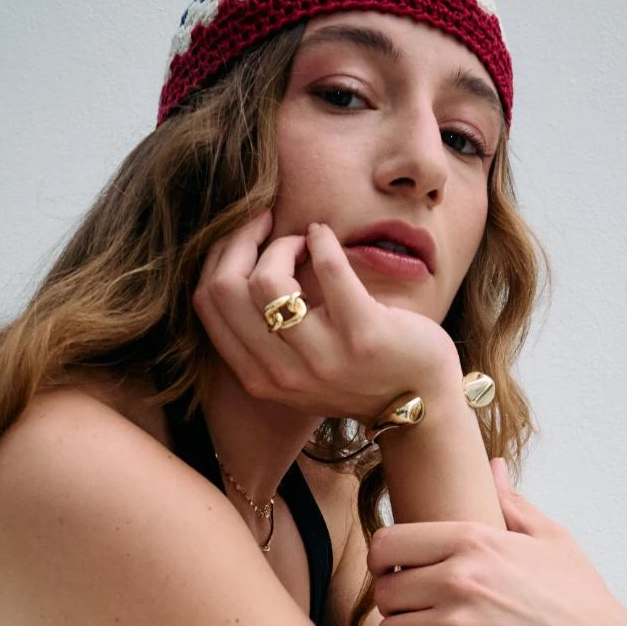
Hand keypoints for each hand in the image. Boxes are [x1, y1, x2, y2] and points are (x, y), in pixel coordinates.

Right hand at [192, 211, 459, 421]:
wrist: (419, 402)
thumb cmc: (356, 370)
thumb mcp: (296, 365)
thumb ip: (262, 333)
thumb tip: (235, 256)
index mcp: (257, 377)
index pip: (207, 303)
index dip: (220, 255)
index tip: (246, 235)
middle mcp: (282, 375)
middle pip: (225, 289)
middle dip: (243, 240)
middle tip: (269, 223)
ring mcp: (321, 359)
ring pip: (266, 282)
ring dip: (284, 244)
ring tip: (306, 241)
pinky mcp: (362, 336)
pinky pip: (327, 269)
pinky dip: (323, 240)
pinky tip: (326, 237)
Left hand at [369, 456, 626, 625]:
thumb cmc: (578, 595)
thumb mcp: (551, 539)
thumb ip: (511, 503)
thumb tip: (492, 466)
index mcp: (472, 540)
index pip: (388, 543)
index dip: (383, 561)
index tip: (394, 573)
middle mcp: (460, 580)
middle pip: (385, 591)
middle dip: (396, 603)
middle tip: (414, 611)